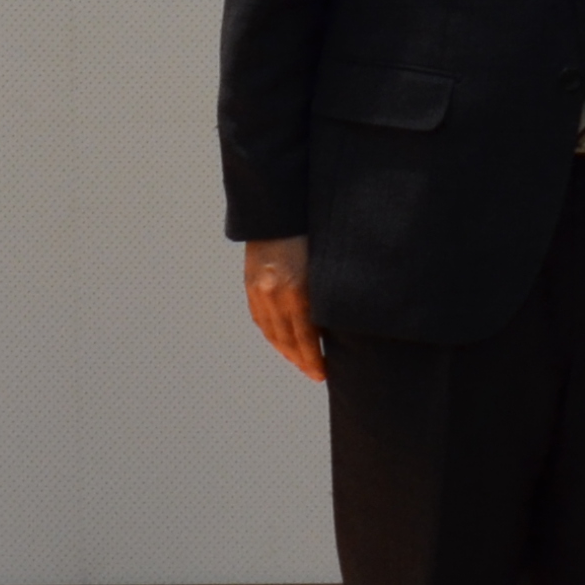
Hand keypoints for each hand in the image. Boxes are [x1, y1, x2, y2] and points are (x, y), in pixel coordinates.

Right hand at [240, 236, 325, 381]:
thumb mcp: (325, 265)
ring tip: (299, 362)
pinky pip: (260, 318)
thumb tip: (334, 323)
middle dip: (300, 361)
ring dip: (285, 351)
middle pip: (287, 340)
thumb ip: (326, 295)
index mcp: (296, 290)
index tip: (322, 374)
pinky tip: (280, 341)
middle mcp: (274, 294)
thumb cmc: (311, 233)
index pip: (305, 338)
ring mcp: (259, 290)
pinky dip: (271, 334)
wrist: (278, 210)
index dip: (313, 360)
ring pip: (271, 332)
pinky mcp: (250, 284)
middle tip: (313, 373)